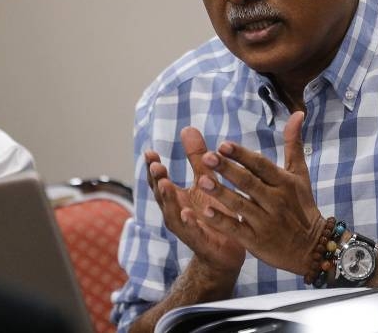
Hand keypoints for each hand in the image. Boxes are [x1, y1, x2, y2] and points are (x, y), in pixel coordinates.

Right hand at [145, 128, 244, 274]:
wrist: (227, 250)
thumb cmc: (213, 212)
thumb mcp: (206, 180)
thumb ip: (197, 157)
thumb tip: (187, 128)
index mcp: (176, 199)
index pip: (159, 181)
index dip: (153, 168)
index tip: (150, 152)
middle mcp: (176, 213)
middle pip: (162, 196)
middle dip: (157, 181)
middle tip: (156, 166)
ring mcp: (186, 229)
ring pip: (173, 214)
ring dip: (168, 200)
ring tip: (165, 185)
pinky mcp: (202, 241)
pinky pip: (193, 232)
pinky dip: (189, 224)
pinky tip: (187, 213)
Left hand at [193, 111, 327, 276]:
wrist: (311, 248)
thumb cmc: (301, 205)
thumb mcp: (300, 174)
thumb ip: (293, 143)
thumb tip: (297, 113)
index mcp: (284, 182)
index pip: (261, 165)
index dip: (242, 155)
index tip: (223, 144)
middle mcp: (276, 201)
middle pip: (249, 183)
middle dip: (227, 169)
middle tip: (206, 157)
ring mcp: (266, 222)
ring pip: (240, 205)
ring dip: (221, 193)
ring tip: (201, 181)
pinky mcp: (257, 241)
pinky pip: (237, 229)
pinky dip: (222, 220)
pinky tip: (205, 211)